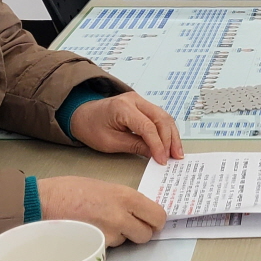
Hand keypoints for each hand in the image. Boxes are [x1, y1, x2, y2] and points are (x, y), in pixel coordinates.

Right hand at [38, 176, 165, 245]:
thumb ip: (124, 200)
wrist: (42, 202)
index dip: (155, 221)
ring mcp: (109, 235)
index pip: (158, 216)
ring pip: (126, 242)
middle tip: (129, 226)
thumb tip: (137, 211)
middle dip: (140, 232)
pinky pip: (109, 249)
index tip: (150, 221)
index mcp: (126, 196)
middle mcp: (122, 217)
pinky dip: (104, 244)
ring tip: (101, 224)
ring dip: (120, 237)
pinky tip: (91, 232)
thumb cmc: (68, 190)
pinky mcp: (96, 248)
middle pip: (147, 234)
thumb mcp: (104, 187)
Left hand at [69, 91, 183, 163]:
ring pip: (164, 116)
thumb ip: (134, 146)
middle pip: (161, 118)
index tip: (162, 160)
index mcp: (122, 107)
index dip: (157, 144)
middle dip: (170, 139)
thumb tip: (155, 155)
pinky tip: (171, 144)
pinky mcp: (143, 105)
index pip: (147, 126)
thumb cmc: (92, 128)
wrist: (83, 115)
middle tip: (175, 157)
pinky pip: (160, 117)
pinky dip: (167, 131)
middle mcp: (134, 99)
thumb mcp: (110, 142)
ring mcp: (140, 100)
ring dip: (172, 135)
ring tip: (177, 153)